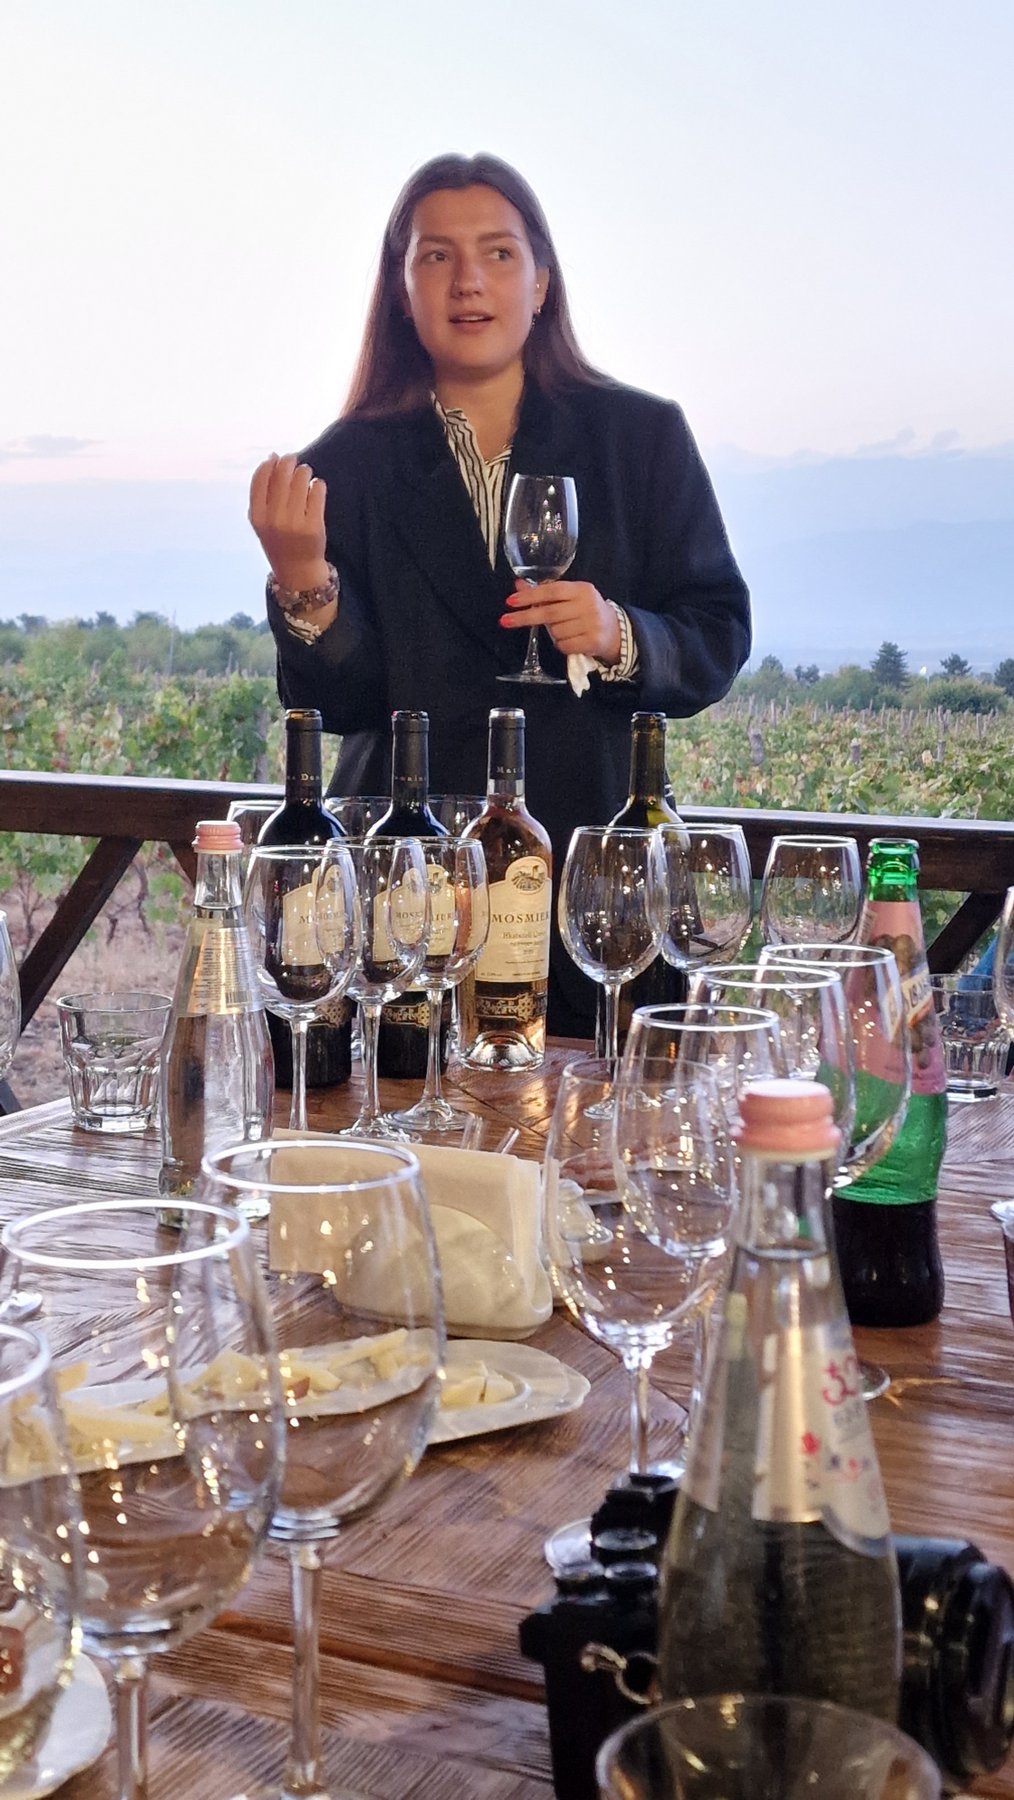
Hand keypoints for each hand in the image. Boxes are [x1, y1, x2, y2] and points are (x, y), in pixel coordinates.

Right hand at [249, 453, 329, 591]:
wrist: (297, 570)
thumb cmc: (279, 539)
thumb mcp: (263, 519)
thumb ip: (263, 491)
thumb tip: (272, 456)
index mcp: (257, 516)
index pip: (261, 477)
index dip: (270, 463)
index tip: (277, 459)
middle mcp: (274, 519)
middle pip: (282, 474)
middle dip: (290, 462)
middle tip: (295, 461)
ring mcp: (294, 522)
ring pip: (301, 478)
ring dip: (304, 471)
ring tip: (305, 474)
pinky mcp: (314, 525)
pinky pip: (317, 490)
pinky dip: (317, 484)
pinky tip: (316, 487)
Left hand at [500, 579, 620, 663]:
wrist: (614, 630)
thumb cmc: (585, 611)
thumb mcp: (569, 597)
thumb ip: (544, 592)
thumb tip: (518, 585)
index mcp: (582, 589)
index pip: (552, 590)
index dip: (530, 596)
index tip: (510, 601)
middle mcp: (588, 605)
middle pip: (550, 613)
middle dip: (525, 617)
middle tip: (505, 621)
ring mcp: (592, 624)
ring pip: (556, 632)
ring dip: (551, 633)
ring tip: (561, 629)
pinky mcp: (592, 642)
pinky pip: (564, 646)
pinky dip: (560, 644)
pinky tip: (569, 639)